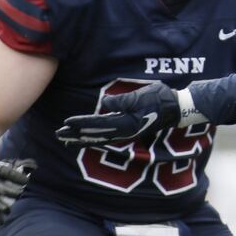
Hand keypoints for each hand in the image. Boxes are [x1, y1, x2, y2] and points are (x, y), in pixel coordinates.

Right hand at [0, 159, 36, 225]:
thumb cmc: (8, 172)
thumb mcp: (15, 165)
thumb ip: (24, 164)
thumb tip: (33, 168)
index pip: (2, 170)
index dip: (14, 175)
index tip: (26, 181)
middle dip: (8, 191)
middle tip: (21, 194)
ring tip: (9, 210)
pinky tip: (3, 222)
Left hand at [56, 82, 179, 146]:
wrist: (176, 108)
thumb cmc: (160, 99)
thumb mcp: (141, 96)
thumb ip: (123, 101)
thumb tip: (105, 105)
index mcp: (126, 123)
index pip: (98, 124)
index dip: (82, 123)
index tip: (66, 123)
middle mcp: (124, 131)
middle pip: (95, 134)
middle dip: (76, 134)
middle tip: (58, 135)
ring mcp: (126, 132)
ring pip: (99, 137)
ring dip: (82, 138)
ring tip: (66, 139)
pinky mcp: (128, 129)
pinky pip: (107, 135)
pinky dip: (94, 136)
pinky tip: (85, 137)